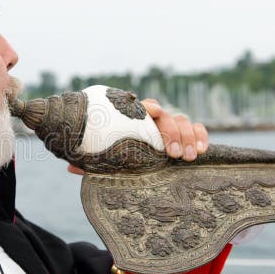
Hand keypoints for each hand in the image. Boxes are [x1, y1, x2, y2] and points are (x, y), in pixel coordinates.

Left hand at [67, 98, 210, 174]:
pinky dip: (201, 136)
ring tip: (188, 158)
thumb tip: (72, 168)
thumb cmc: (113, 155)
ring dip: (189, 137)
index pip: (143, 105)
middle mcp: (153, 119)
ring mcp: (169, 126)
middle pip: (167, 116)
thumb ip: (91, 160)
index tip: (151, 114)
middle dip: (172, 132)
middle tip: (173, 154)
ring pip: (184, 121)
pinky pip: (198, 129)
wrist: (127, 157)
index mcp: (133, 117)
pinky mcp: (185, 136)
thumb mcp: (102, 158)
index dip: (149, 108)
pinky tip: (202, 151)